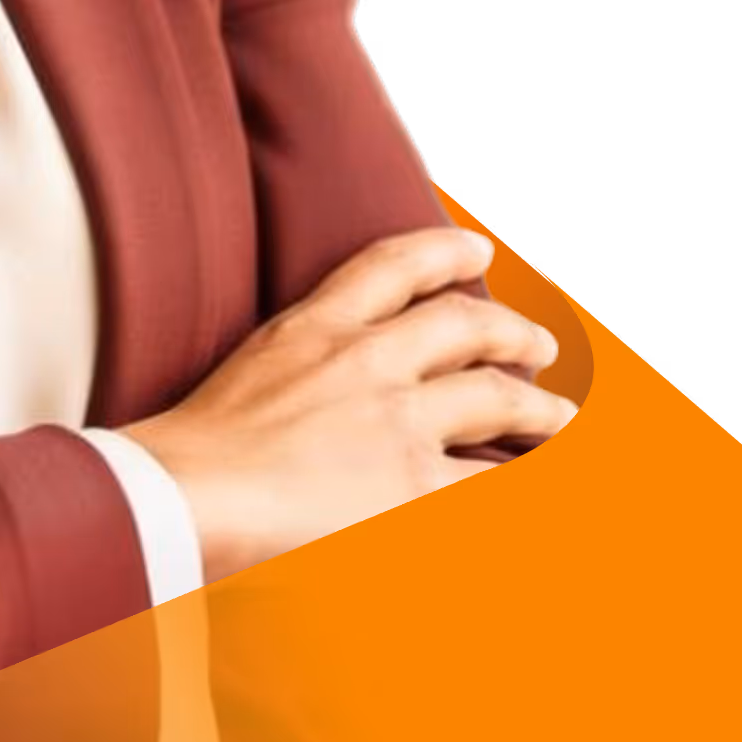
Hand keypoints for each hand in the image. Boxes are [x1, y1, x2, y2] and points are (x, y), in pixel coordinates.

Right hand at [122, 224, 574, 582]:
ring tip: (562, 421)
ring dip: (540, 410)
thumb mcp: (240, 379)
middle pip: (463, 323)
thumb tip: (306, 403)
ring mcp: (395, 420)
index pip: (390, 264)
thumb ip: (286, 372)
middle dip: (511, 331)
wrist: (178, 494)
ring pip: (496, 397)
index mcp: (311, 325)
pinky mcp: (413, 486)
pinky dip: (519, 486)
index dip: (443, 249)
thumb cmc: (181, 453)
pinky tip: (540, 490)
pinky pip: (490, 483)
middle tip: (539, 345)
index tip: (478, 247)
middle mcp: (364, 360)